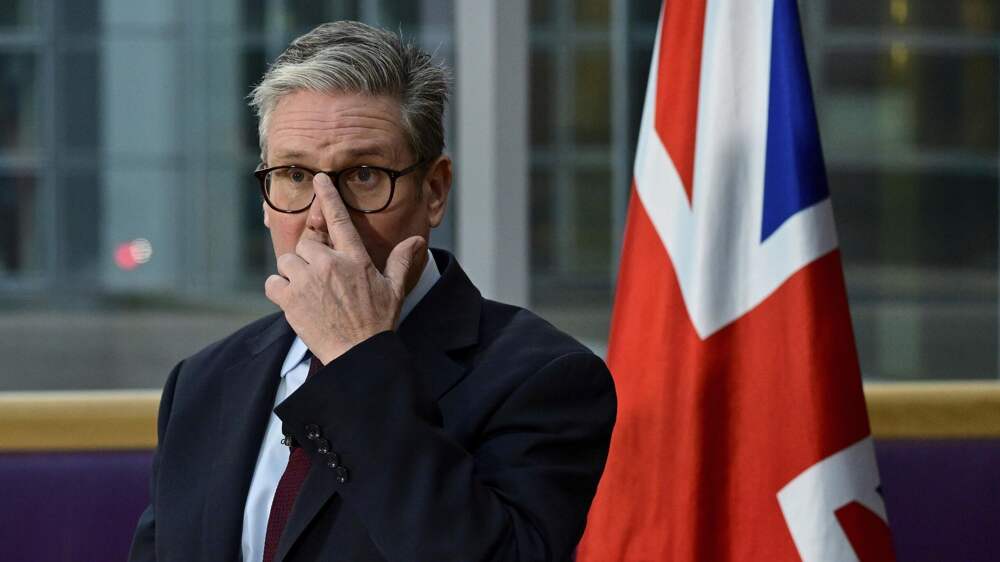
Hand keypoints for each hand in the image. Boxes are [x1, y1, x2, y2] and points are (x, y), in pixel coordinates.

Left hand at [264, 173, 426, 364]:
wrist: (359, 354)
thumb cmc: (378, 323)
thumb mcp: (394, 289)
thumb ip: (402, 261)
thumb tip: (417, 241)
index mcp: (355, 259)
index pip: (339, 220)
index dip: (328, 196)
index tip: (319, 179)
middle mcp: (330, 265)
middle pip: (306, 242)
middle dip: (310, 255)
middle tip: (320, 276)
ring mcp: (308, 281)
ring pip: (287, 261)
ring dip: (294, 272)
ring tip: (308, 291)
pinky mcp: (290, 300)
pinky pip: (273, 282)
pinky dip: (279, 289)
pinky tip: (293, 300)